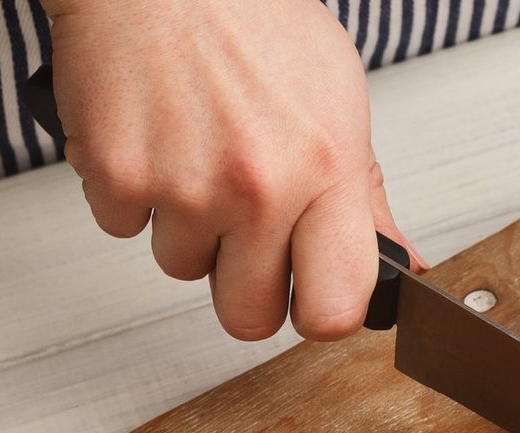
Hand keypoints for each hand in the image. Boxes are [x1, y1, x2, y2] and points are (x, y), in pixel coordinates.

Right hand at [44, 0, 421, 340]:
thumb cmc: (250, 19)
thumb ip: (364, 194)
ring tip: (196, 154)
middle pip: (247, 316)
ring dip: (186, 228)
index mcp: (326, 171)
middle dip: (244, 286)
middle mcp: (258, 186)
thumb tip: (401, 261)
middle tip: (242, 233)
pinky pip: (123, 227)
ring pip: (181, 267)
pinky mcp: (118, 175)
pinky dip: (132, 192)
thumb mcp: (337, 98)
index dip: (319, 314)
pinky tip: (155, 138)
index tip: (309, 300)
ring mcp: (184, 186)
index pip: (336, 305)